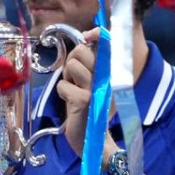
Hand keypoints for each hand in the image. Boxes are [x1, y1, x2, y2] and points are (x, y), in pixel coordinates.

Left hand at [56, 28, 103, 160]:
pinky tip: (71, 103)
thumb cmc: (91, 109)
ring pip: (71, 64)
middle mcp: (107, 77)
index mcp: (111, 71)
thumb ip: (89, 64)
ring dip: (66, 78)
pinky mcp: (84, 100)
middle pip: (81, 50)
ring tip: (74, 90)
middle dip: (71, 62)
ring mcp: (96, 88)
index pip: (106, 42)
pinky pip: (63, 85)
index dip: (95, 34)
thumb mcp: (94, 83)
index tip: (88, 37)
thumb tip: (84, 39)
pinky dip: (63, 93)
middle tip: (74, 78)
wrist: (95, 140)